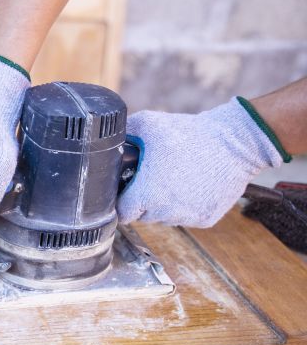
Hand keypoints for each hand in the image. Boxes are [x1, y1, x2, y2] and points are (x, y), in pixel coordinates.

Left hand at [118, 97, 284, 227]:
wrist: (236, 142)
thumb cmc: (191, 134)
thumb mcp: (149, 124)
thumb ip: (123, 133)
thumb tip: (107, 139)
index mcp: (146, 195)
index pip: (123, 213)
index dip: (122, 201)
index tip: (127, 190)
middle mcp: (166, 212)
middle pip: (143, 216)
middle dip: (143, 200)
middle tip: (153, 178)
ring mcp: (187, 218)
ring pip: (165, 218)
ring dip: (165, 204)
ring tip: (174, 179)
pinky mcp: (206, 220)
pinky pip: (187, 217)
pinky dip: (186, 206)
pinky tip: (192, 185)